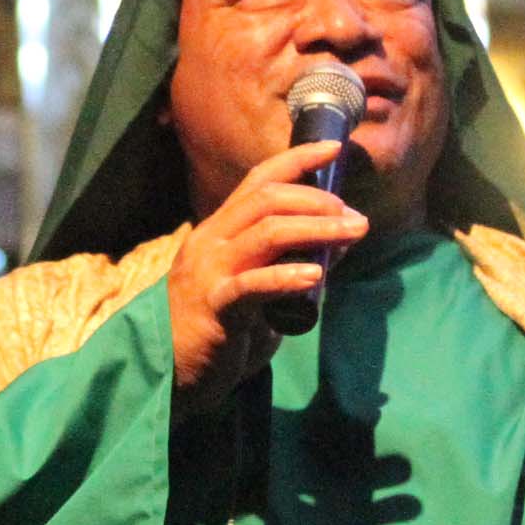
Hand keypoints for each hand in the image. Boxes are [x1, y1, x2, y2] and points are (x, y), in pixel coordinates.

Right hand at [165, 138, 366, 414]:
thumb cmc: (218, 334)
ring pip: (266, 233)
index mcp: (219, 233)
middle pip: (267, 200)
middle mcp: (211, 243)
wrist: (170, 377)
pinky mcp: (213, 308)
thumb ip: (286, 266)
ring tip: (353, 233)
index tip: (335, 147)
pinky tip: (315, 274)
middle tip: (354, 215)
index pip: (258, 181)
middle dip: (317, 199)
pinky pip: (251, 285)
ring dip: (317, 228)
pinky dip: (286, 276)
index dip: (297, 159)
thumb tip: (337, 245)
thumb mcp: (254, 291)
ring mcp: (209, 273)